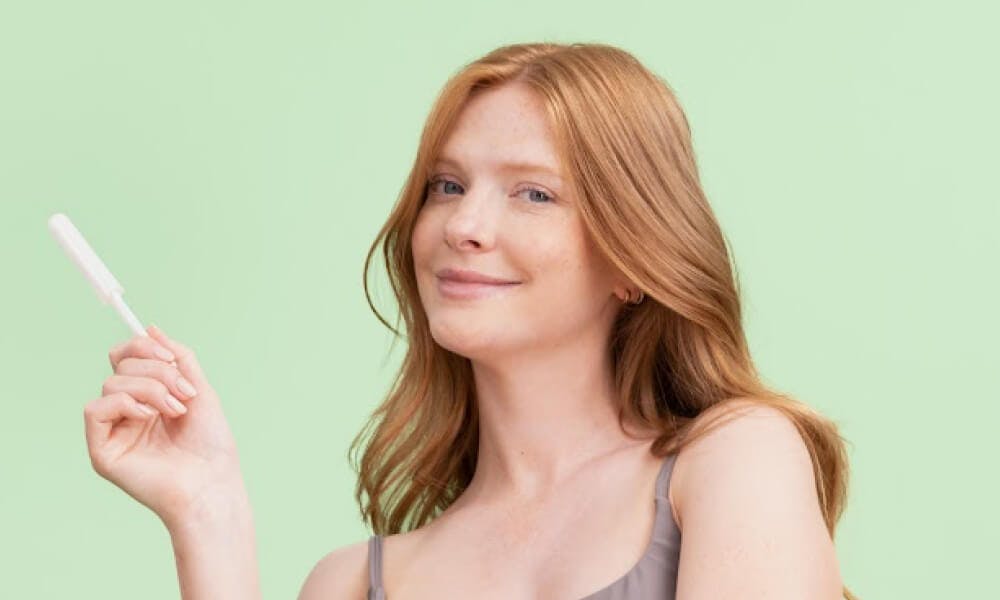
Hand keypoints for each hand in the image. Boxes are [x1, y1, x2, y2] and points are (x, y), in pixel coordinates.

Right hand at [83, 324, 245, 529]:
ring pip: (112, 383)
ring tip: (176, 410)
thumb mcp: (200, 389)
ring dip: (150, 389)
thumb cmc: (211, 444)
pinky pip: (94, 409)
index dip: (143, 347)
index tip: (173, 359)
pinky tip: (148, 417)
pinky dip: (124, 403)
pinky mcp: (102, 450)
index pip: (126, 356)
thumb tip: (150, 328)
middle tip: (185, 394)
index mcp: (148, 397)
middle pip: (121, 365)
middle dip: (158, 371)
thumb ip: (177, 358)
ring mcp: (113, 431)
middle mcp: (127, 412)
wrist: (213, 483)